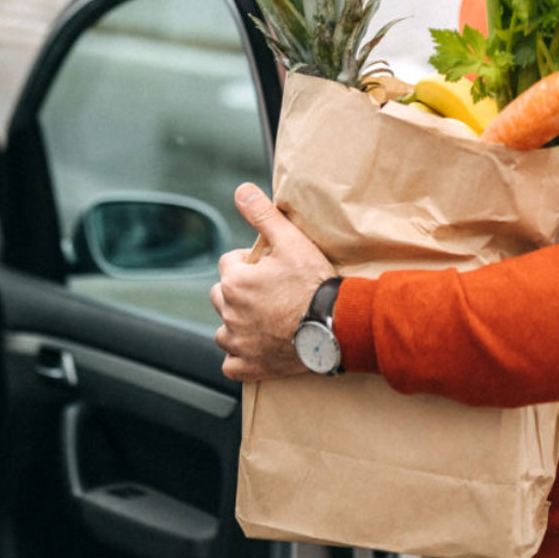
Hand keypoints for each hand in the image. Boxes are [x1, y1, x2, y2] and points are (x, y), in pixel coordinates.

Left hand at [211, 183, 335, 380]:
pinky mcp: (250, 366)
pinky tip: (256, 349)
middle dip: (239, 291)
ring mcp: (239, 343)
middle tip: (268, 292)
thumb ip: (263, 215)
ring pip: (223, 330)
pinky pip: (231, 364)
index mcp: (236, 283)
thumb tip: (241, 191)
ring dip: (236, 324)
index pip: (229, 264)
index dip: (248, 263)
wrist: (336, 325)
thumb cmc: (314, 284)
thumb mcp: (291, 241)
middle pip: (222, 296)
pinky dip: (240, 357)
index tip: (268, 267)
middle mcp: (230, 314)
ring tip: (262, 319)